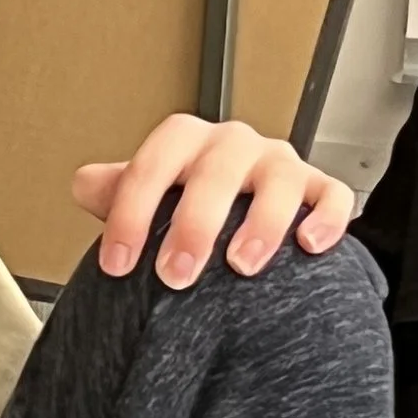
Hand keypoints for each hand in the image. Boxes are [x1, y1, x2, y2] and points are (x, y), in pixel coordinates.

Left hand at [72, 114, 353, 286]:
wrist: (236, 212)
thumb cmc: (187, 204)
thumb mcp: (149, 196)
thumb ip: (117, 191)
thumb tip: (85, 183)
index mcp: (186, 142)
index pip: (156, 161)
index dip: (132, 211)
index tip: (118, 262)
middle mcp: (234, 146)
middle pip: (217, 171)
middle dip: (194, 225)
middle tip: (176, 275)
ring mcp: (279, 164)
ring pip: (280, 180)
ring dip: (261, 222)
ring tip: (242, 266)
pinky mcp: (318, 189)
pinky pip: (332, 196)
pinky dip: (326, 218)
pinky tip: (308, 247)